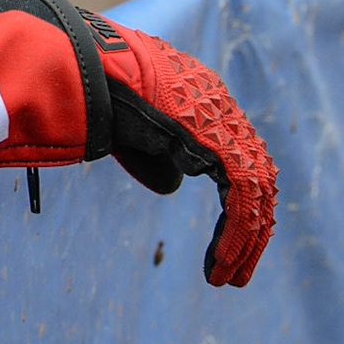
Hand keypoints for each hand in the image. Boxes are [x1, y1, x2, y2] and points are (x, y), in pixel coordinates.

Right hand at [90, 13, 276, 286]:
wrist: (89, 66)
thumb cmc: (96, 87)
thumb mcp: (129, 126)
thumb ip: (155, 153)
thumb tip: (174, 185)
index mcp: (201, 99)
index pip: (235, 158)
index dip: (235, 202)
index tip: (225, 238)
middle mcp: (221, 109)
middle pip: (254, 178)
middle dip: (247, 229)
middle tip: (233, 270)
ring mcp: (225, 123)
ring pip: (255, 194)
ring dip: (244, 241)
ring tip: (228, 277)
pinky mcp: (220, 144)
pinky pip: (240, 199)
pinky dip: (234, 234)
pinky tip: (219, 262)